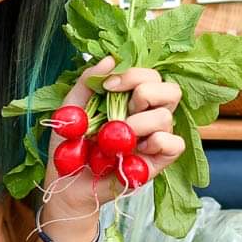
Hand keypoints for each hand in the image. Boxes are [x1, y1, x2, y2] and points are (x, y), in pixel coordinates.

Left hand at [39, 58, 186, 239]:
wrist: (66, 182)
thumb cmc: (69, 146)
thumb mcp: (70, 108)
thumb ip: (88, 82)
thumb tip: (111, 58)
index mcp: (130, 99)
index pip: (149, 75)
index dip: (133, 74)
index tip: (108, 86)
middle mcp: (147, 115)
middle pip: (171, 90)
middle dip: (146, 92)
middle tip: (123, 109)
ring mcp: (154, 138)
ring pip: (167, 116)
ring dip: (140, 123)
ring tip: (118, 137)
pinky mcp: (158, 161)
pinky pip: (175, 144)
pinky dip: (157, 142)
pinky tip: (136, 150)